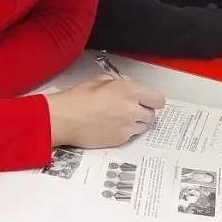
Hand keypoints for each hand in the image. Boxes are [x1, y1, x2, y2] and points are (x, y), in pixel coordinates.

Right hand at [45, 76, 165, 148]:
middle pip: (151, 115)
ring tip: (119, 120)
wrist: (64, 119)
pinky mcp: (121, 140)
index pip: (158, 99)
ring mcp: (128, 127)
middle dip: (143, 112)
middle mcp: (133, 109)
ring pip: (143, 127)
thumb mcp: (100, 81)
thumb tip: (127, 86)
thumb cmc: (78, 98)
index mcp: (129, 91)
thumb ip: (119, 83)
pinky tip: (111, 127)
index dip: (152, 101)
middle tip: (130, 111)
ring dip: (135, 123)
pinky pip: (131, 136)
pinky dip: (125, 132)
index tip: (146, 102)